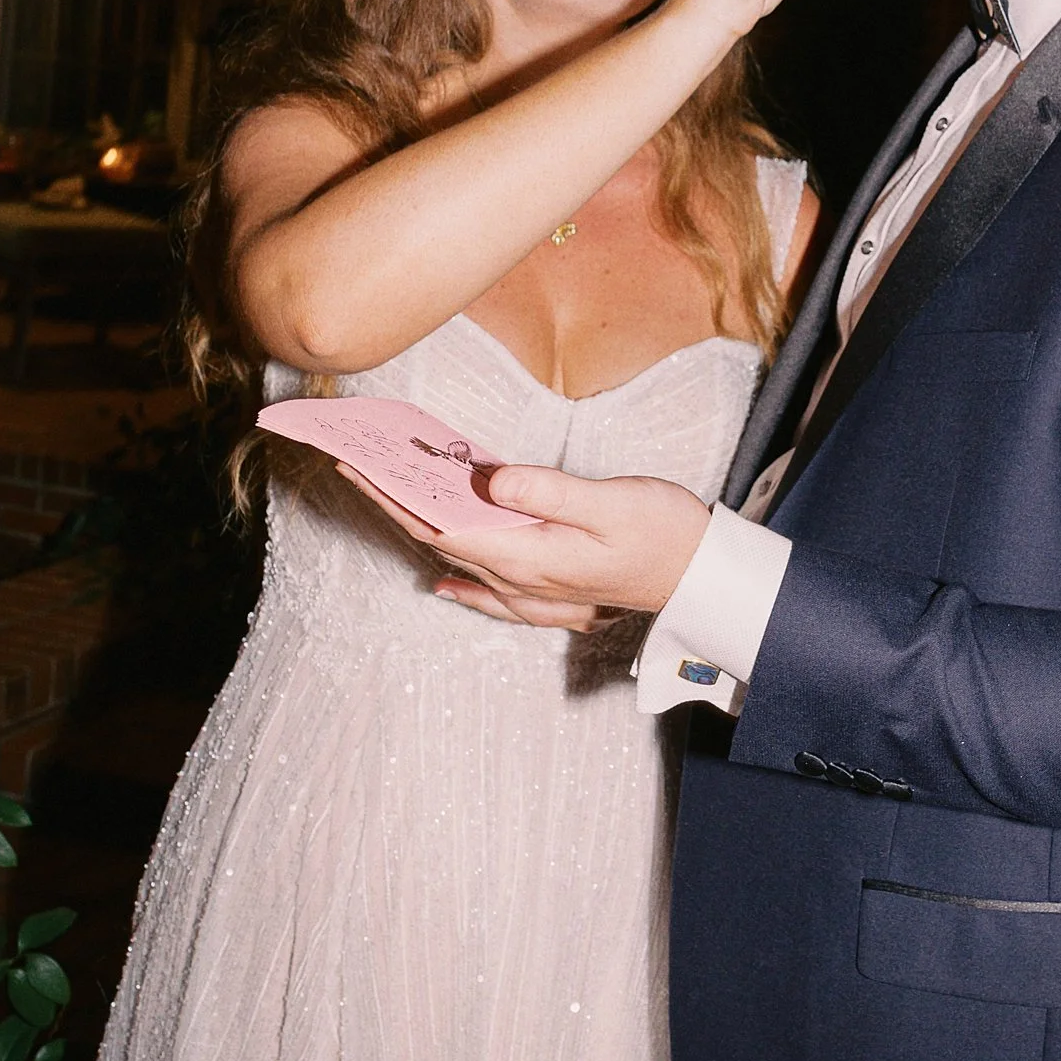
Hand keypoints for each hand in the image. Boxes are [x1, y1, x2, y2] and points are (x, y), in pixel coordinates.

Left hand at [337, 463, 709, 628]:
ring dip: (422, 532)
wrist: (706, 577)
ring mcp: (539, 592)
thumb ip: (548, 492)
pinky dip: (462, 585)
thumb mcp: (610, 503)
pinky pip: (492, 596)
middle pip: (440, 541)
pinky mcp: (557, 594)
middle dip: (394, 504)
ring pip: (461, 563)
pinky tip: (445, 583)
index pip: (439, 524)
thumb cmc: (664, 533)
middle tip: (356, 467)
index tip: (354, 464)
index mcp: (527, 557)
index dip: (391, 494)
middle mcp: (523, 581)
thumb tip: (490, 479)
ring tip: (389, 502)